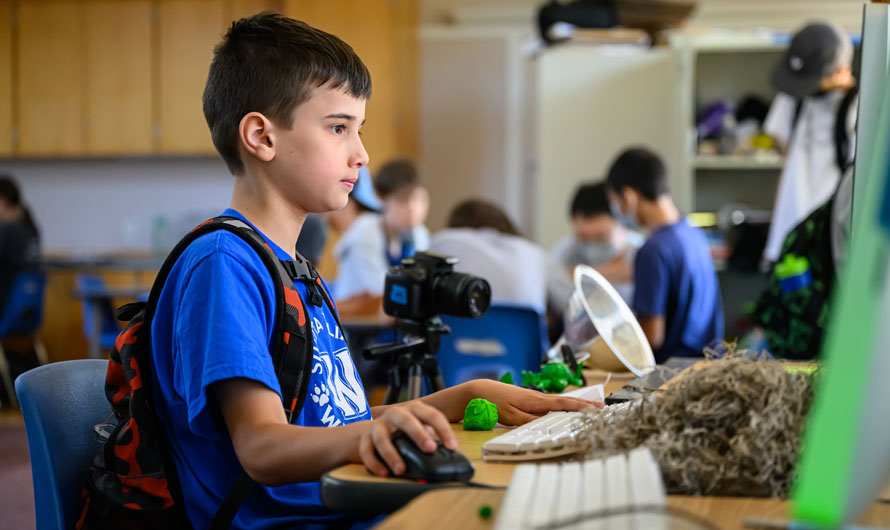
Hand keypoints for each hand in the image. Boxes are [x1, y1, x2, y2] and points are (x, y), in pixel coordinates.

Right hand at [358, 401, 456, 477]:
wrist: (372, 432)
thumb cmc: (403, 432)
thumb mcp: (419, 429)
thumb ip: (431, 438)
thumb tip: (450, 455)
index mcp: (414, 410)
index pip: (432, 415)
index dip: (443, 430)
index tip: (452, 447)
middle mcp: (395, 414)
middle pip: (407, 421)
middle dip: (419, 434)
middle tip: (430, 449)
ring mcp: (378, 425)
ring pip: (382, 438)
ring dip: (391, 454)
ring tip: (401, 470)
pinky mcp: (364, 439)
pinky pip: (367, 451)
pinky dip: (375, 463)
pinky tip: (384, 473)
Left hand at [473, 379, 602, 425]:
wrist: (478, 391)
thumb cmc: (493, 403)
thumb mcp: (510, 416)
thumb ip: (529, 421)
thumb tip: (547, 424)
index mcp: (535, 401)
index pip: (563, 404)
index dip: (580, 406)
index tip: (596, 408)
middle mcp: (537, 397)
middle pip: (565, 401)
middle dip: (583, 404)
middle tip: (601, 408)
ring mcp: (533, 398)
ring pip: (558, 402)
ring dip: (574, 405)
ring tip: (590, 408)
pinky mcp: (528, 400)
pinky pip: (550, 403)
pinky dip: (562, 406)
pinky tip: (567, 409)